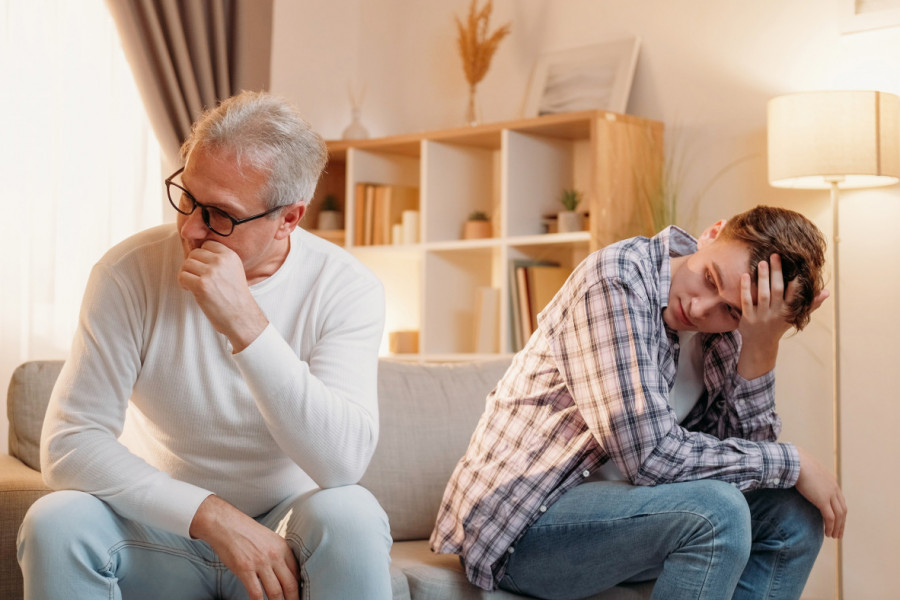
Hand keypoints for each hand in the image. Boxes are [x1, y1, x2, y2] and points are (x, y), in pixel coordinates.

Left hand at [178, 240, 267, 351]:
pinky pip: (182, 276)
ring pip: (186, 264)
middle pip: (194, 253)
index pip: (207, 244)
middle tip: (198, 278)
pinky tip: (192, 290)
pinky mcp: (201, 285)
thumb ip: (219, 259)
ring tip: (195, 285)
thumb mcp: (234, 270)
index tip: (205, 268)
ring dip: (187, 274)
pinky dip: (184, 283)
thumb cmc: (235, 297)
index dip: (203, 256)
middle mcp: (221, 261)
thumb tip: (194, 251)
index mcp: (230, 255)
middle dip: (194, 266)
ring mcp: (211, 272)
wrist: (241, 316)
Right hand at [190, 495, 299, 599]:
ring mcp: (260, 562)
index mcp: (283, 548)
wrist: (225, 523)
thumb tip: (285, 574)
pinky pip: (256, 593)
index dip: (299, 589)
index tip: (298, 597)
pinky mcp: (245, 569)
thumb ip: (278, 555)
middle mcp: (275, 555)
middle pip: (290, 585)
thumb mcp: (269, 539)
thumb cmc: (245, 532)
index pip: (297, 574)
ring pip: (275, 592)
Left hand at [736, 254, 827, 378]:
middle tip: (775, 255)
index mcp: (788, 311)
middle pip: (777, 290)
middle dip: (777, 272)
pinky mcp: (748, 317)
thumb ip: (811, 304)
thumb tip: (827, 292)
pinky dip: (745, 289)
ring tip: (762, 262)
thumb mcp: (795, 316)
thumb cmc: (779, 326)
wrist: (760, 344)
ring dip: (763, 278)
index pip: (794, 294)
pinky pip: (746, 301)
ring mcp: (761, 315)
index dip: (795, 281)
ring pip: (763, 294)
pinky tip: (745, 275)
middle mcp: (776, 312)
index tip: (797, 266)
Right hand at [794, 446, 846, 538]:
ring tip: (833, 536)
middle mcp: (834, 489)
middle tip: (839, 533)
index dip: (839, 513)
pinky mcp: (823, 500)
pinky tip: (827, 533)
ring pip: (839, 516)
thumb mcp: (807, 471)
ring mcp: (830, 495)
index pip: (840, 501)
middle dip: (842, 523)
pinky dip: (830, 527)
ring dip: (837, 528)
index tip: (837, 521)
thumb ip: (810, 478)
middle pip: (843, 510)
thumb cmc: (796, 463)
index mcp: (832, 482)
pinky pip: (830, 518)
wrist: (796, 461)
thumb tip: (801, 480)